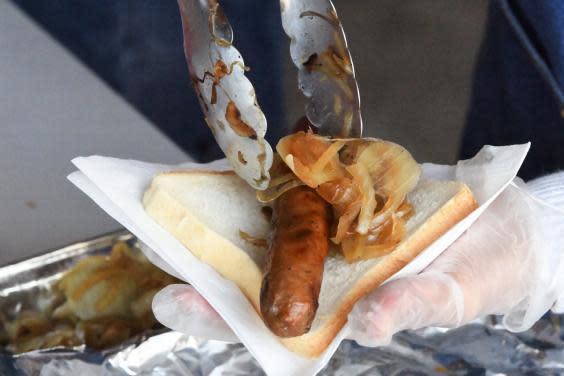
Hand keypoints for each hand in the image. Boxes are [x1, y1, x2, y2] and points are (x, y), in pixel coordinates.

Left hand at [151, 182, 563, 344]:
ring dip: (219, 211)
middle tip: (154, 240)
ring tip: (174, 193)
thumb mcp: (454, 293)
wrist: (499, 221)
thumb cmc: (479, 269)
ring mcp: (324, 230)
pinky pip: (289, 183)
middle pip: (248, 272)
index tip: (173, 301)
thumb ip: (414, 306)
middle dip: (200, 259)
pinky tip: (234, 163)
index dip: (218, 316)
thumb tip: (372, 324)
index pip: (264, 324)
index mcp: (336, 310)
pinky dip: (261, 174)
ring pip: (260, 225)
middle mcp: (320, 272)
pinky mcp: (335, 191)